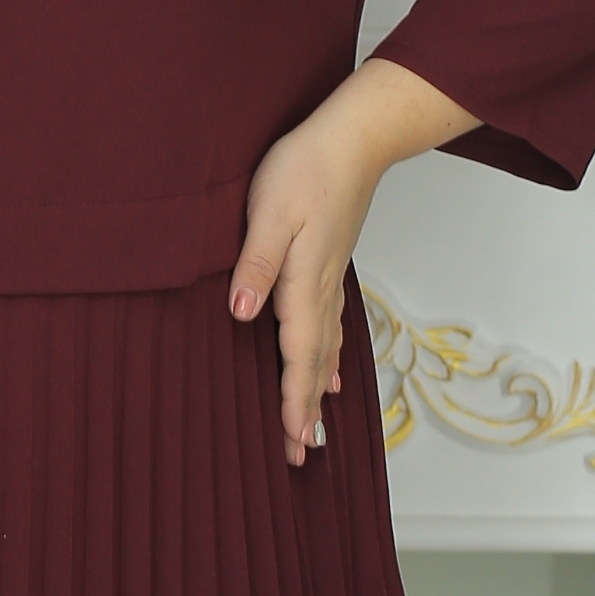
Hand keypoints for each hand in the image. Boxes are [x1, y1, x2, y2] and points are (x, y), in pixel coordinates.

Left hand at [230, 59, 474, 465]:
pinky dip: (332, 360)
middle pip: (315, 364)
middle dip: (306, 412)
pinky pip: (333, 329)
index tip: (291, 440)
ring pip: (326, 351)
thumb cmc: (306, 167)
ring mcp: (331, 280)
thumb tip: (240, 313)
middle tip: (299, 458)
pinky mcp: (331, 266)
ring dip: (318, 393)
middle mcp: (322, 289)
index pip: (297, 354)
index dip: (293, 399)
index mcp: (303, 281)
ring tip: (315, 433)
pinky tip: (334, 377)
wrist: (354, 137)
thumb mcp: (269, 211)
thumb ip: (256, 264)